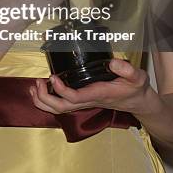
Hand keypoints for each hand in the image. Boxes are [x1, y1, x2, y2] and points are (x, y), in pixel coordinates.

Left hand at [29, 59, 152, 115]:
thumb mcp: (137, 77)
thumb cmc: (136, 88)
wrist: (138, 102)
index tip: (53, 77)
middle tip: (38, 82)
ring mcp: (85, 103)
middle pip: (62, 107)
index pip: (76, 97)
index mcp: (99, 94)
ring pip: (60, 109)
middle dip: (46, 98)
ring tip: (34, 88)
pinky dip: (49, 100)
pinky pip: (63, 105)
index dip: (62, 90)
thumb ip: (127, 70)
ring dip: (44, 101)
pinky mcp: (83, 101)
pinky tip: (42, 90)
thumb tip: (112, 62)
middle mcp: (89, 101)